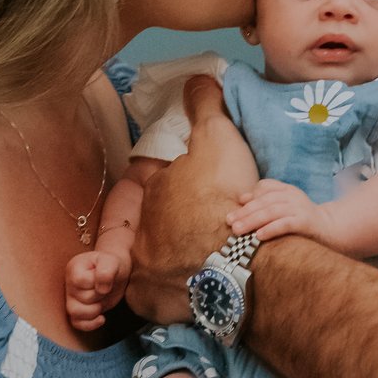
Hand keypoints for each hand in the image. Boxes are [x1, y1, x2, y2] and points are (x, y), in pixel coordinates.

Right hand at [65, 249, 130, 332]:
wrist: (116, 271)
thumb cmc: (112, 264)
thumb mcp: (112, 261)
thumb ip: (106, 272)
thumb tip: (101, 290)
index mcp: (74, 268)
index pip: (80, 281)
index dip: (96, 283)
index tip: (106, 277)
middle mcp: (69, 284)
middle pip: (82, 298)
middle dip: (99, 295)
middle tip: (106, 287)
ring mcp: (71, 298)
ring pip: (75, 313)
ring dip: (94, 311)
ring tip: (103, 301)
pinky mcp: (79, 310)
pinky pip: (77, 323)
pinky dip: (90, 325)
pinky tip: (102, 318)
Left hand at [126, 74, 258, 323]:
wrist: (234, 263)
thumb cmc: (224, 198)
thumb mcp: (219, 137)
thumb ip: (206, 106)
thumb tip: (196, 76)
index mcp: (155, 189)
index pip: (159, 179)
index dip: (178, 179)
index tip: (199, 188)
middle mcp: (142, 227)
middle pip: (158, 221)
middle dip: (177, 223)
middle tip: (207, 227)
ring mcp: (145, 267)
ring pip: (159, 258)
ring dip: (177, 257)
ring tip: (206, 261)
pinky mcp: (154, 301)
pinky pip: (161, 296)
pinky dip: (174, 292)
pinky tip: (194, 290)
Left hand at [228, 180, 334, 244]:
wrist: (330, 230)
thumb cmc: (302, 221)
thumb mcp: (283, 208)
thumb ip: (264, 202)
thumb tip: (242, 199)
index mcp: (287, 190)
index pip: (265, 186)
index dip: (251, 196)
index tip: (236, 208)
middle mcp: (293, 196)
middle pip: (265, 200)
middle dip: (245, 211)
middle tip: (229, 221)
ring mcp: (300, 208)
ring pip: (272, 211)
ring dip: (252, 220)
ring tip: (238, 230)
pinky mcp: (306, 221)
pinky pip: (285, 224)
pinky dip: (271, 229)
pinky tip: (258, 236)